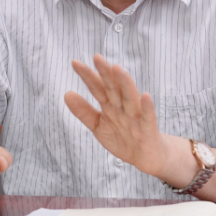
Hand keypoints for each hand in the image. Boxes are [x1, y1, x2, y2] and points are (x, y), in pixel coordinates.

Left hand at [65, 53, 168, 177]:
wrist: (147, 157)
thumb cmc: (124, 138)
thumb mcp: (99, 126)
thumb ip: (84, 111)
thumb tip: (66, 94)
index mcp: (110, 105)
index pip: (98, 87)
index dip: (88, 76)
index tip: (75, 63)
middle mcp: (123, 107)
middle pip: (113, 88)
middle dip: (105, 73)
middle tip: (97, 57)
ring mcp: (136, 117)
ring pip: (130, 98)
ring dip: (125, 83)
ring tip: (117, 68)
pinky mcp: (149, 130)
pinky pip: (148, 117)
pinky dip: (147, 107)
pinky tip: (145, 96)